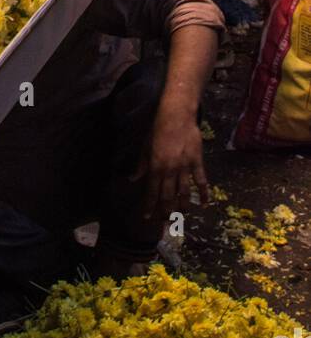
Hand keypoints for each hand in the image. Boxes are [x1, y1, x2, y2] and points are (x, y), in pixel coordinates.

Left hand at [135, 103, 208, 220]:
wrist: (177, 115)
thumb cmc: (158, 128)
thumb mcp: (146, 146)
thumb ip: (142, 165)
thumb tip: (133, 179)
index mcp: (155, 166)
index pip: (152, 191)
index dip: (149, 206)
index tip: (147, 217)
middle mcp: (170, 170)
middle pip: (168, 196)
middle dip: (165, 211)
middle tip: (165, 222)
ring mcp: (185, 167)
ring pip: (184, 192)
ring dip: (183, 206)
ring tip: (182, 216)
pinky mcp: (197, 162)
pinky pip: (201, 181)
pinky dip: (203, 193)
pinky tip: (204, 204)